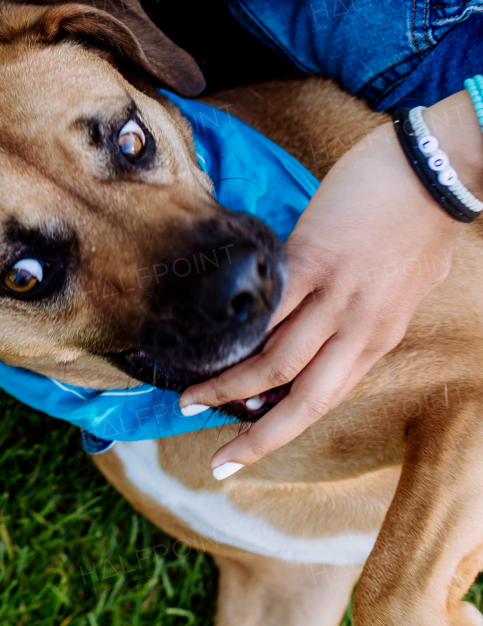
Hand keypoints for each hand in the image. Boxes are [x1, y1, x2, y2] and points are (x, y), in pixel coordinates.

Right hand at [179, 97, 479, 476]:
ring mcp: (335, 297)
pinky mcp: (312, 259)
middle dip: (254, 435)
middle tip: (216, 455)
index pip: (324, 400)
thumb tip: (344, 316)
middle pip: (299, 399)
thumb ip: (373, 309)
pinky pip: (267, 309)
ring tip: (190, 397)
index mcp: (378, 338)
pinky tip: (206, 343)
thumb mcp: (406, 284)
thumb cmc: (422, 219)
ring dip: (227, 385)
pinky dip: (236, 331)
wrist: (435, 170)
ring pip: (274, 361)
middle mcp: (358, 329)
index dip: (280, 432)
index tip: (243, 452)